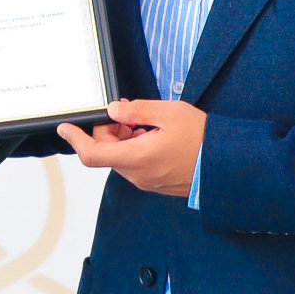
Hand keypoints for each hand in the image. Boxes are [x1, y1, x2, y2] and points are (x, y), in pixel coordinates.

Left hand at [56, 99, 206, 197]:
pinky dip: (136, 148)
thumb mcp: (169, 113)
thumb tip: (113, 110)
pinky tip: (154, 136)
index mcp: (137, 158)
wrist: (229, 166)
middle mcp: (137, 175)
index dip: (75, 140)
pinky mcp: (155, 183)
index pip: (91, 154)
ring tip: (148, 124)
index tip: (65, 128)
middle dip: (110, 131)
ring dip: (125, 139)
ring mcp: (146, 182)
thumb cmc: (204, 140)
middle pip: (107, 152)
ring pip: (121, 157)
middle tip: (128, 113)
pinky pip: (135, 164)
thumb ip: (136, 110)